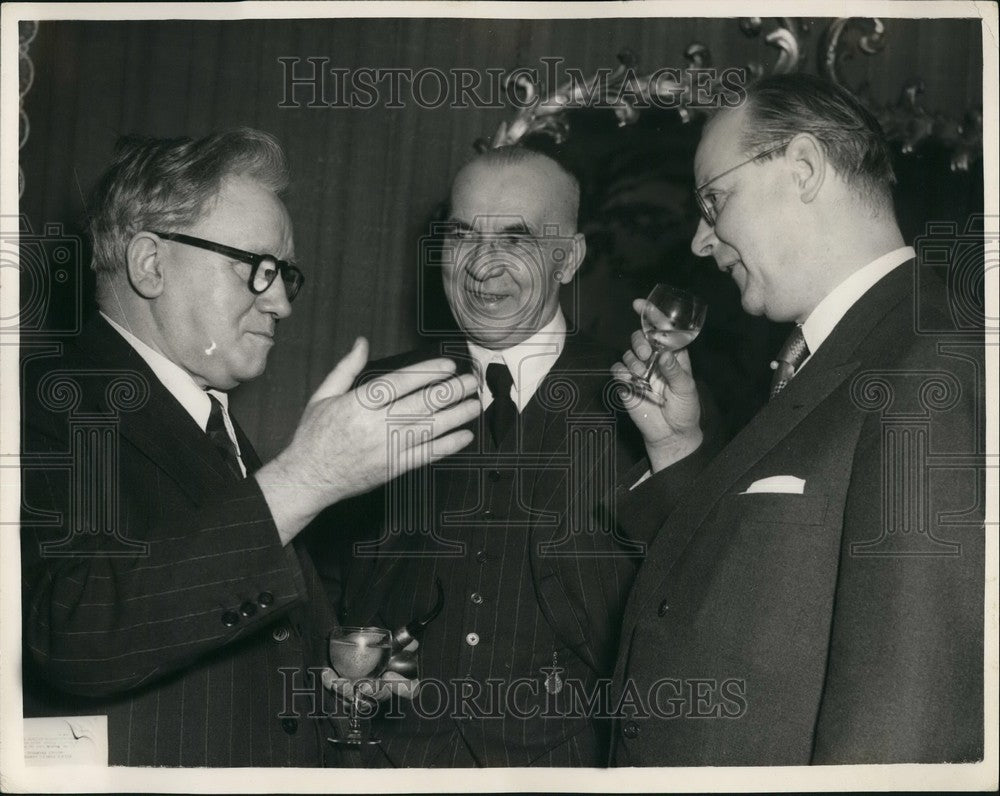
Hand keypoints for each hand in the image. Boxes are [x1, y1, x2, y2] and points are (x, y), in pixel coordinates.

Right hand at [256, 337, 479, 541]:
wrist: (308, 478)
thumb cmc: (314, 436)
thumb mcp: (322, 396)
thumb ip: (346, 368)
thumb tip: (362, 343)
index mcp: (358, 404)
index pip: (400, 384)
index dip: (427, 373)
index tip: (448, 366)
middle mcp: (375, 426)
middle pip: (421, 405)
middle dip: (451, 392)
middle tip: (472, 382)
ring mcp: (386, 449)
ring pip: (429, 429)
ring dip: (456, 416)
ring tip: (475, 404)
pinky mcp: (393, 468)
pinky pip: (425, 456)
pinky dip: (447, 446)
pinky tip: (464, 436)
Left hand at [321, 641, 419, 702]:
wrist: (367, 651)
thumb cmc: (386, 650)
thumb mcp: (396, 644)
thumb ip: (403, 643)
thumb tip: (412, 642)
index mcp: (402, 679)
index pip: (410, 689)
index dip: (401, 686)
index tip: (388, 674)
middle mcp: (385, 690)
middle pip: (381, 695)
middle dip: (371, 691)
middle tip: (363, 685)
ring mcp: (367, 695)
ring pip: (358, 699)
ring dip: (347, 691)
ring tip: (339, 682)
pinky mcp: (350, 694)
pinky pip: (339, 692)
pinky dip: (332, 682)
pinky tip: (326, 673)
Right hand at [611, 299, 702, 471]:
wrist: (672, 435)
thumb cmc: (685, 410)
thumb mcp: (686, 389)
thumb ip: (675, 370)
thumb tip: (664, 354)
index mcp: (673, 356)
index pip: (662, 330)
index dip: (651, 316)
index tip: (639, 305)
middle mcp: (654, 360)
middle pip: (640, 338)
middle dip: (640, 342)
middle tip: (646, 355)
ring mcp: (639, 372)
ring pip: (628, 353)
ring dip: (634, 360)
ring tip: (643, 376)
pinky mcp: (626, 385)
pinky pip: (617, 370)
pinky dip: (621, 372)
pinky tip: (631, 381)